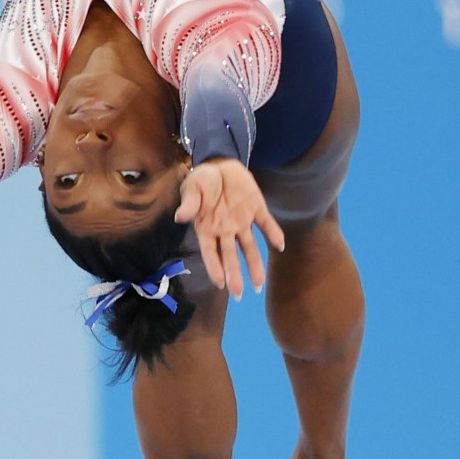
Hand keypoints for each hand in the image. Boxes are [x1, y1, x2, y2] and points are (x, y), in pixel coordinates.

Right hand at [174, 158, 284, 297]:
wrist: (219, 163)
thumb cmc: (201, 180)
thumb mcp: (191, 189)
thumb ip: (189, 204)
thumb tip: (180, 217)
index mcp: (207, 228)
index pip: (211, 253)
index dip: (215, 269)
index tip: (220, 284)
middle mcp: (226, 230)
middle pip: (230, 256)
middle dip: (234, 275)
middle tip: (239, 295)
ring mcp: (242, 221)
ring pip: (249, 246)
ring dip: (254, 264)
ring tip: (259, 284)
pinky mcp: (256, 208)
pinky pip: (266, 223)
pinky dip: (273, 233)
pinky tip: (280, 246)